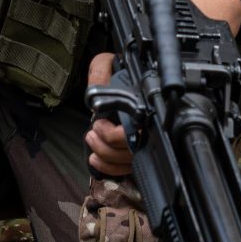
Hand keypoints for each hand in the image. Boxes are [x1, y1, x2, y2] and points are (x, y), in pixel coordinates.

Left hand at [85, 50, 132, 176]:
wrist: (132, 89)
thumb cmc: (123, 81)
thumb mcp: (111, 70)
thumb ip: (102, 71)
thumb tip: (99, 76)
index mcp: (144, 114)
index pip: (130, 135)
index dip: (111, 134)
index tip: (99, 123)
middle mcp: (148, 134)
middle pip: (126, 153)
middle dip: (103, 145)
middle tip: (93, 131)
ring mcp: (144, 148)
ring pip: (123, 163)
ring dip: (102, 154)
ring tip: (92, 139)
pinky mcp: (137, 158)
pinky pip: (123, 171)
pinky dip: (107, 167)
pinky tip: (95, 158)